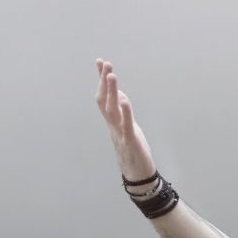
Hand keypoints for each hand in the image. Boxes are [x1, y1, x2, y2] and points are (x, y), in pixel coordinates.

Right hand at [95, 58, 155, 180]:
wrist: (137, 175)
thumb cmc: (133, 151)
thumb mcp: (129, 127)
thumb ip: (123, 112)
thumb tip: (120, 94)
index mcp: (113, 121)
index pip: (104, 97)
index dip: (102, 80)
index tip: (100, 62)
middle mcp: (113, 125)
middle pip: (104, 100)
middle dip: (104, 82)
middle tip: (105, 64)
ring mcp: (120, 133)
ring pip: (112, 110)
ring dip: (111, 92)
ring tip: (112, 75)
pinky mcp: (130, 141)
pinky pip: (126, 125)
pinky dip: (125, 113)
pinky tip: (124, 101)